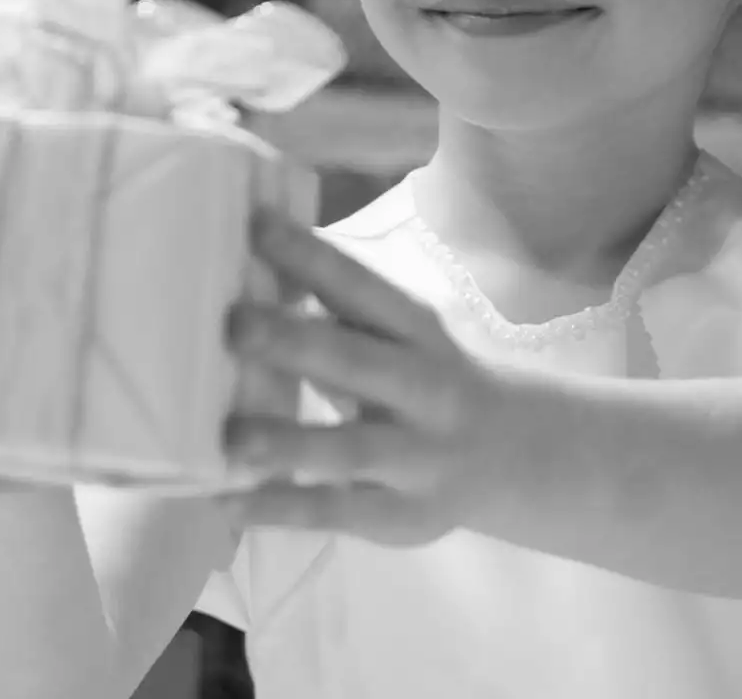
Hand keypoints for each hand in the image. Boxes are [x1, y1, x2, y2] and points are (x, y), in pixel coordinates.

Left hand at [220, 209, 493, 545]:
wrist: (514, 456)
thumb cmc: (425, 380)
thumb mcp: (401, 338)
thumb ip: (339, 312)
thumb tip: (253, 269)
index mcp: (416, 331)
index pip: (362, 287)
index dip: (311, 257)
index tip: (255, 226)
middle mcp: (423, 389)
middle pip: (357, 361)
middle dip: (296, 343)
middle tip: (234, 324)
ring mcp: (416, 457)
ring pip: (350, 449)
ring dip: (289, 442)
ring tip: (230, 438)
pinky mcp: (400, 515)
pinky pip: (335, 513)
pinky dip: (280, 509)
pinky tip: (226, 504)